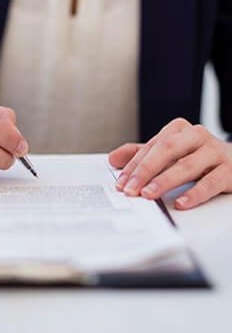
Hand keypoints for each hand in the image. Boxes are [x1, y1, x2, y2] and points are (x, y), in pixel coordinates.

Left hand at [108, 118, 231, 209]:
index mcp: (178, 129)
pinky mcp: (230, 170)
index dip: (134, 165)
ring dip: (164, 181)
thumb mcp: (168, 153)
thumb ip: (141, 154)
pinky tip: (181, 203)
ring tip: (149, 194)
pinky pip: (211, 182)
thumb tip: (113, 159)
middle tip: (131, 188)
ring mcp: (214, 152)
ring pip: (186, 166)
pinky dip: (194, 194)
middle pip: (166, 150)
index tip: (121, 183)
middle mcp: (196, 136)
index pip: (151, 147)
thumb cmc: (197, 156)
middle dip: (145, 171)